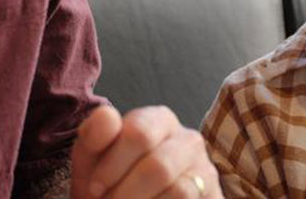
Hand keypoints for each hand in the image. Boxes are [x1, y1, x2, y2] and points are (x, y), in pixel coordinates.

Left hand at [70, 104, 220, 198]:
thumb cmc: (110, 184)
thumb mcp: (92, 162)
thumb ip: (94, 136)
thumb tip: (107, 114)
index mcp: (159, 120)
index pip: (139, 133)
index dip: (112, 165)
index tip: (94, 188)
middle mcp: (188, 140)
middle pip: (159, 167)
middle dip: (126, 193)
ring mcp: (205, 169)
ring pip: (178, 191)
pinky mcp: (213, 195)